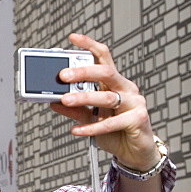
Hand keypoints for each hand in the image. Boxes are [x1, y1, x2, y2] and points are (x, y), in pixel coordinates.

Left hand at [50, 33, 159, 171]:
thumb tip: (53, 101)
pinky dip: (92, 126)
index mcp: (114, 82)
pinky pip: (111, 122)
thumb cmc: (116, 132)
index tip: (72, 38)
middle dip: (83, 71)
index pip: (103, 57)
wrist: (135, 153)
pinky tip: (76, 129)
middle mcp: (126, 88)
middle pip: (105, 72)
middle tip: (62, 75)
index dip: (89, 45)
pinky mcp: (138, 119)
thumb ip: (74, 109)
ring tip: (64, 100)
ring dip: (83, 98)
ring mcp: (134, 103)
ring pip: (107, 96)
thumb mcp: (90, 119)